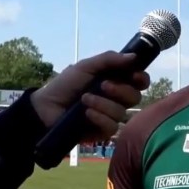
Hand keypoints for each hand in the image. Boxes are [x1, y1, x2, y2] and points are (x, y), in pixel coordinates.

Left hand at [30, 51, 149, 139]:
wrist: (46, 107)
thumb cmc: (65, 84)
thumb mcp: (85, 67)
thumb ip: (109, 60)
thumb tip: (134, 57)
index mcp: (115, 80)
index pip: (139, 81)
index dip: (142, 79)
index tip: (135, 76)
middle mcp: (116, 98)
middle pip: (135, 97)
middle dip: (121, 90)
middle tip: (103, 85)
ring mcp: (110, 115)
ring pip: (123, 112)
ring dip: (104, 104)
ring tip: (85, 99)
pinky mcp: (102, 131)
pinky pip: (112, 126)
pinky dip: (100, 117)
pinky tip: (87, 114)